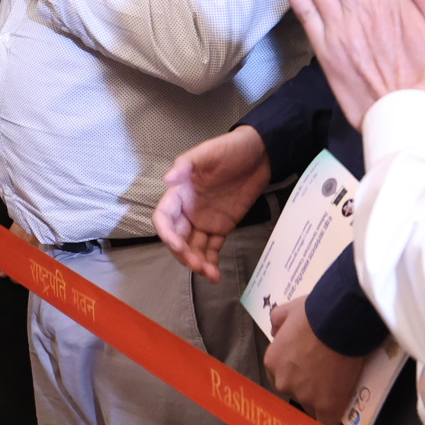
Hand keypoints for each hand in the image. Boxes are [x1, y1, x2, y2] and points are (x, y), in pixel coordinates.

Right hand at [157, 127, 271, 282]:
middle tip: (197, 265)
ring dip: (197, 262)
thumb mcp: (207, 152)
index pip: (164, 217)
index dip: (166, 234)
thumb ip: (186, 165)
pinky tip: (215, 274)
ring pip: (194, 247)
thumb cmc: (230, 149)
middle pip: (178, 238)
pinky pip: (212, 247)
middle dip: (184, 254)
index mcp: (180, 193)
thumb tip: (166, 179)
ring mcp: (205, 220)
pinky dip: (211, 261)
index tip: (177, 246)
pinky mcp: (222, 227)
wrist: (260, 154)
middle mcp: (189, 209)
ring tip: (209, 274)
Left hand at [264, 298, 365, 419]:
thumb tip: (276, 332)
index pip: (280, 376)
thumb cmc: (314, 313)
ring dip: (322, 400)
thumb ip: (277, 322)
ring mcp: (306, 397)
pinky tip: (337, 416)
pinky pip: (327, 423)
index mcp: (272, 362)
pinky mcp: (328, 406)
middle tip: (325, 374)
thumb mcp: (286, 310)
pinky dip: (331, 422)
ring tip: (338, 387)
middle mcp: (284, 383)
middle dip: (307, 386)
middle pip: (295, 392)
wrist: (340, 322)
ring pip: (312, 406)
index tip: (308, 367)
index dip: (295, 373)